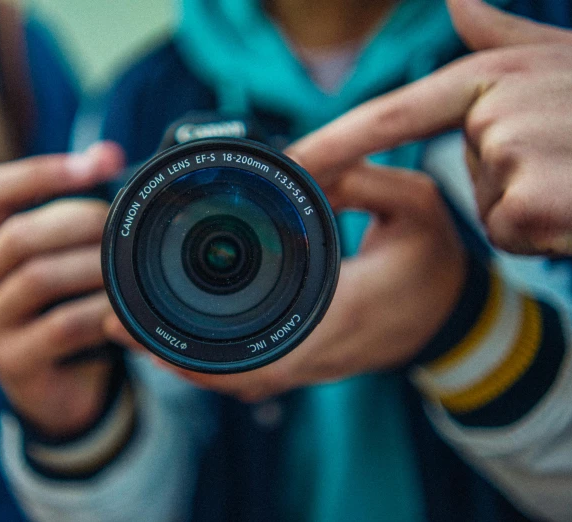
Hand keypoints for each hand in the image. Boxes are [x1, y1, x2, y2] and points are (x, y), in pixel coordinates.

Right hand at [0, 142, 125, 437]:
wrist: (65, 386)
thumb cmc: (67, 307)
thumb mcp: (64, 257)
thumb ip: (75, 212)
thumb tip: (109, 154)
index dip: (42, 171)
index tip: (102, 160)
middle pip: (18, 234)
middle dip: (80, 222)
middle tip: (125, 225)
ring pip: (37, 278)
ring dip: (94, 266)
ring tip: (131, 265)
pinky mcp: (9, 364)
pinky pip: (62, 325)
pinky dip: (101, 310)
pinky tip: (126, 308)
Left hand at [107, 164, 466, 401]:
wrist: (457, 316)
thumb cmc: (436, 263)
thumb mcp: (412, 205)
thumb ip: (357, 177)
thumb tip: (298, 161)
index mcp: (338, 314)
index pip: (255, 343)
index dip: (192, 343)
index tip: (140, 321)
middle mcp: (317, 352)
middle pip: (229, 373)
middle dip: (167, 355)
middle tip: (115, 323)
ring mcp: (312, 365)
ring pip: (234, 380)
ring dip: (182, 363)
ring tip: (133, 332)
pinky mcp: (309, 363)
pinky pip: (249, 374)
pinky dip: (209, 365)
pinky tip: (178, 343)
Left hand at [288, 0, 571, 256]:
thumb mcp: (568, 59)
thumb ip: (503, 36)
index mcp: (493, 75)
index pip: (393, 112)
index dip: (336, 140)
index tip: (290, 163)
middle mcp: (494, 109)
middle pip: (465, 170)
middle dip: (512, 174)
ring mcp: (513, 153)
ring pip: (492, 206)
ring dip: (537, 203)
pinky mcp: (534, 202)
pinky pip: (515, 234)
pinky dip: (550, 232)